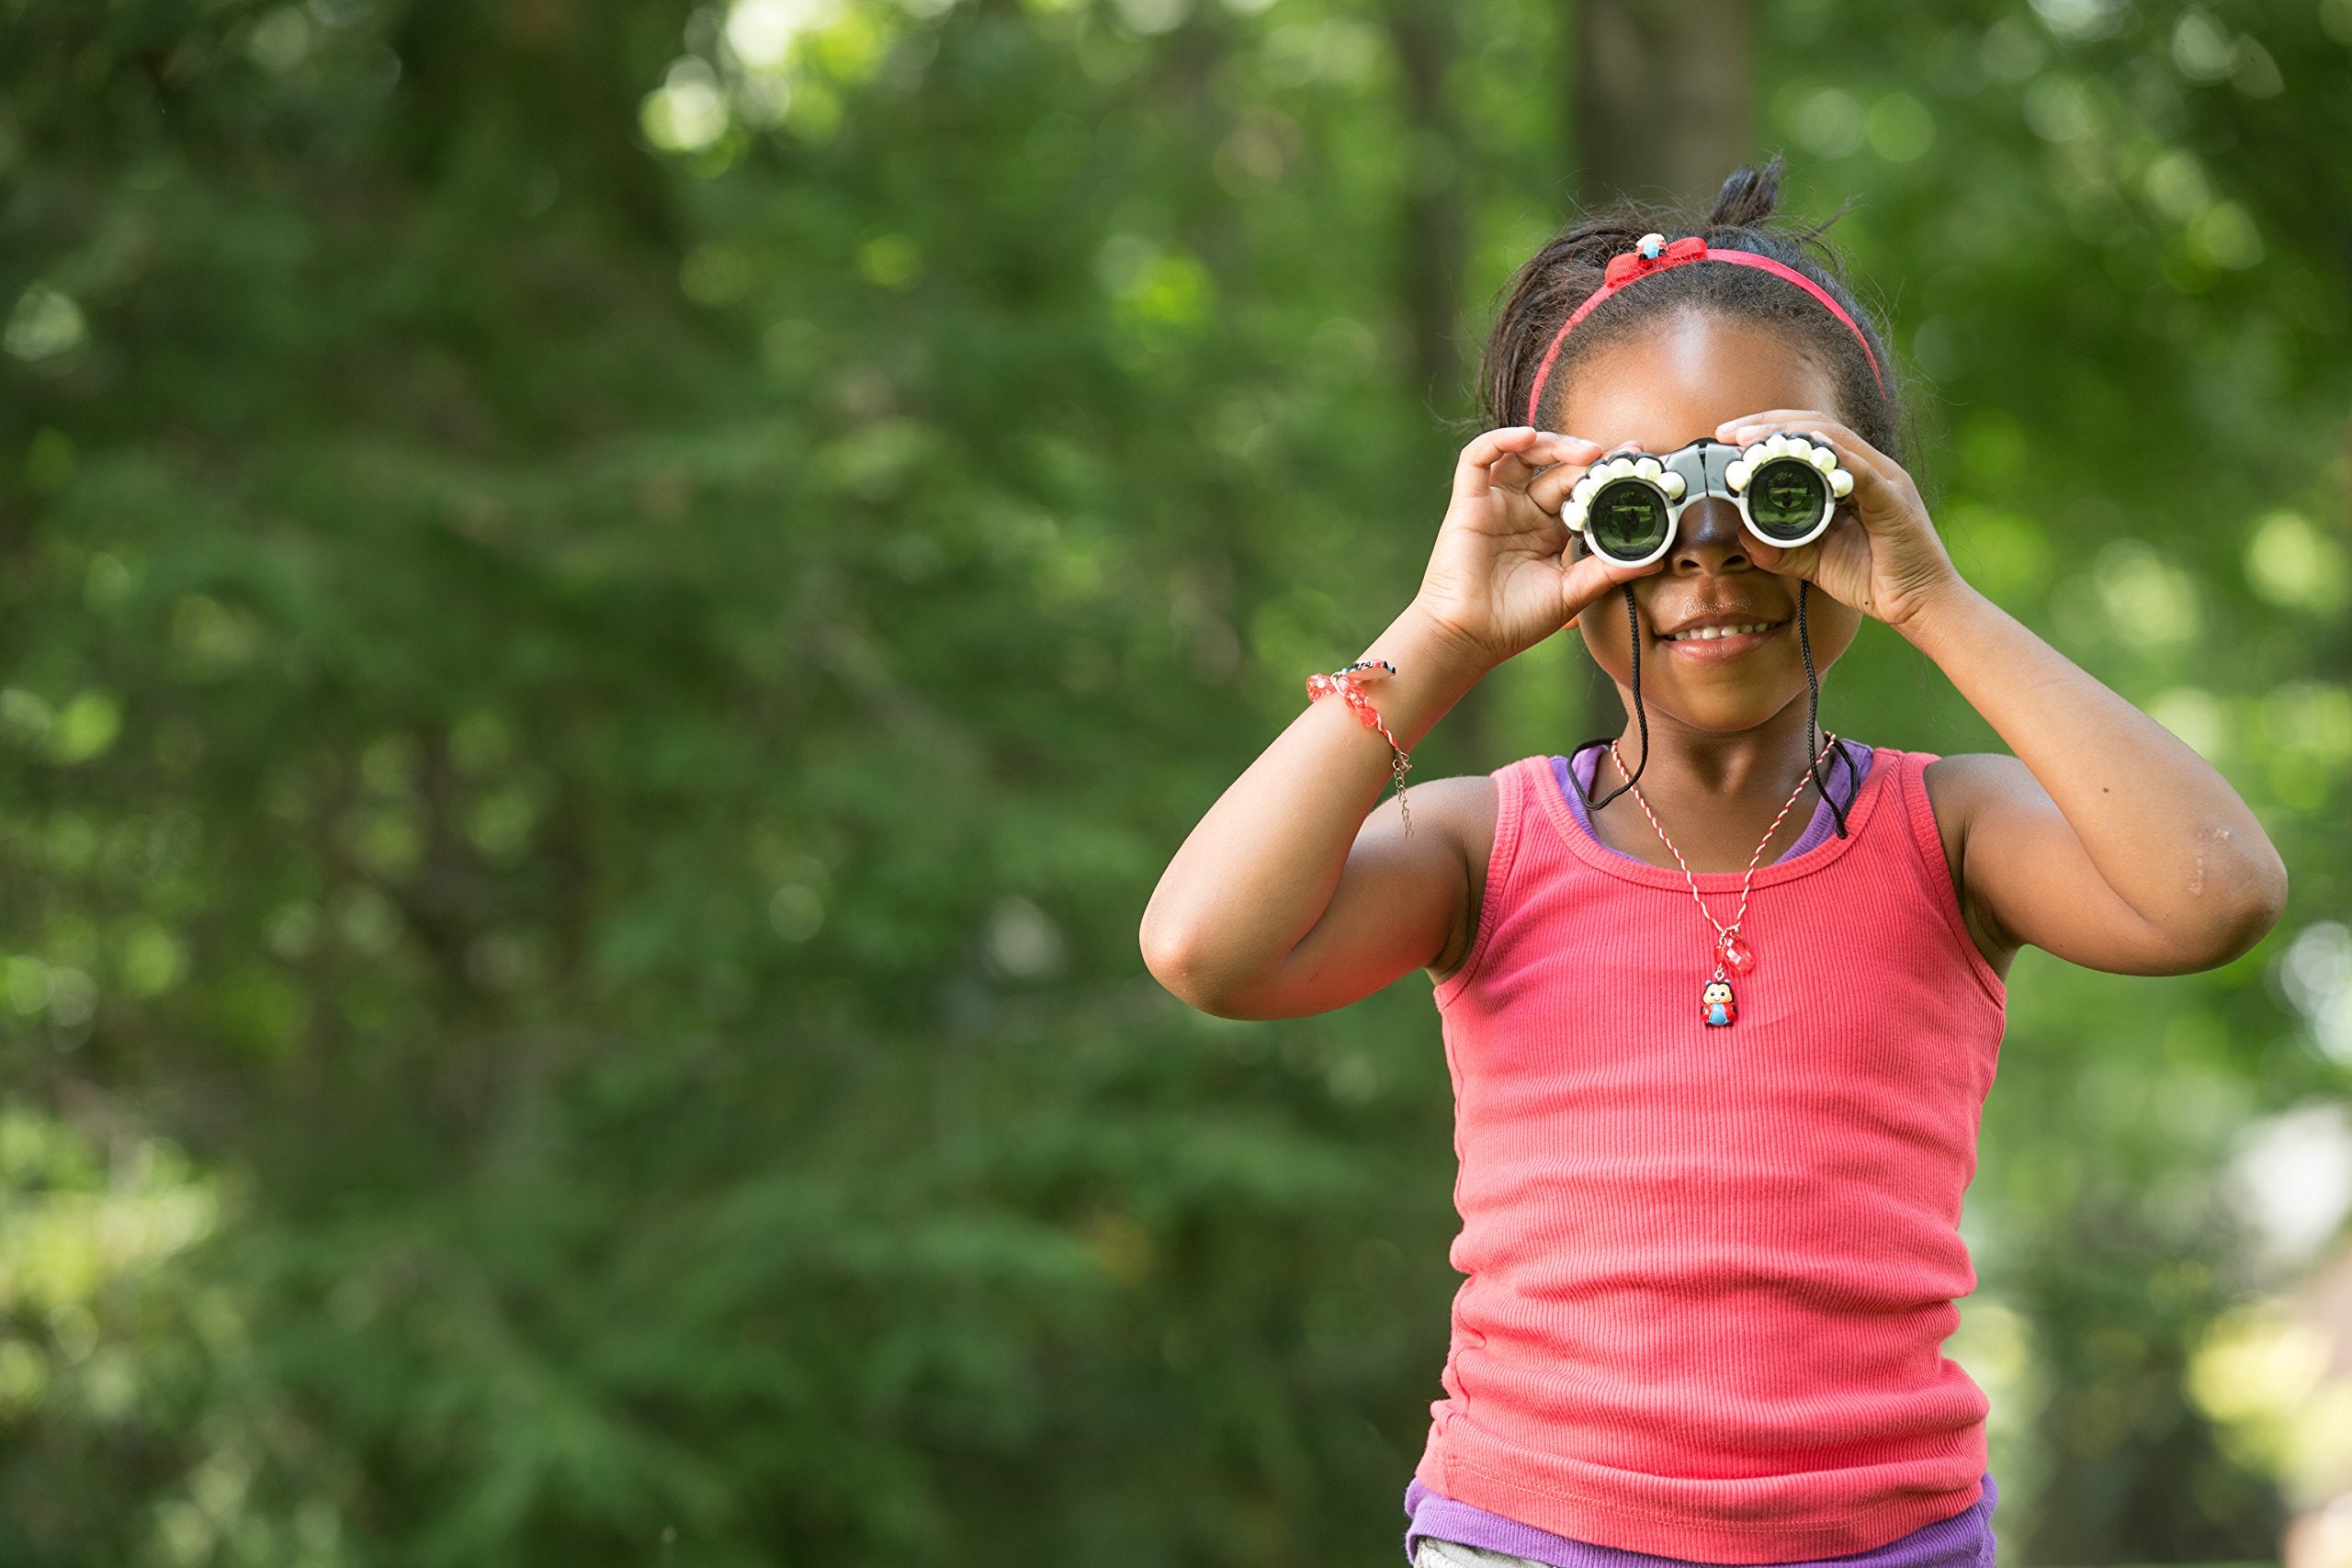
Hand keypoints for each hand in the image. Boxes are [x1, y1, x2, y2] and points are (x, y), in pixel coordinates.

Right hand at [1413, 426, 1666, 670]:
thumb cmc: (1514, 622)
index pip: (1580, 490)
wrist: (1469, 638)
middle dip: (1588, 457)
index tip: (1638, 465)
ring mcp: (1495, 504)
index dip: (1606, 474)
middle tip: (1618, 456)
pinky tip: (1528, 438)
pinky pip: (1478, 458)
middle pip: (1557, 467)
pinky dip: (1501, 440)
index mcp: (1548, 531)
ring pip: (1523, 453)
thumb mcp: (1573, 593)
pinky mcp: (1468, 501)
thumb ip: (1609, 570)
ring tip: (1585, 452)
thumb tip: (1656, 558)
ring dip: (1554, 443)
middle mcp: (1523, 512)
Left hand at [1713, 410, 1966, 629]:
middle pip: (1818, 427)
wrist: (1919, 604)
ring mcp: (1884, 480)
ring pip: (1835, 439)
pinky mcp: (1893, 500)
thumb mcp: (1814, 561)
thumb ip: (1781, 548)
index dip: (1770, 429)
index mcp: (1850, 477)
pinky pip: (1860, 471)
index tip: (1730, 436)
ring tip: (1753, 440)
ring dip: (1790, 434)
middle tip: (1731, 431)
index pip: (1809, 437)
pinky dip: (1831, 458)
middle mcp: (1869, 469)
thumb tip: (1742, 535)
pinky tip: (1802, 452)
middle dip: (1770, 423)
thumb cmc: (1873, 578)